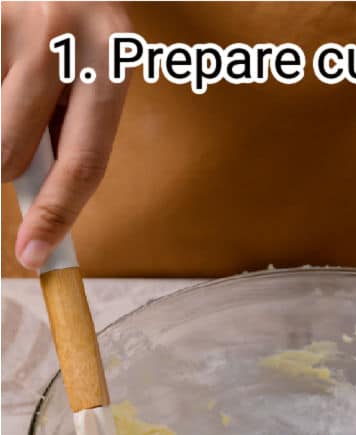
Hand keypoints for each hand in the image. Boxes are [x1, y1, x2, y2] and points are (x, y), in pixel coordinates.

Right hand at [1, 1, 129, 269]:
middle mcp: (61, 33)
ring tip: (10, 78)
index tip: (32, 255)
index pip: (83, 162)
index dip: (56, 215)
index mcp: (110, 59)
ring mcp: (11, 14)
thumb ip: (66, 135)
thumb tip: (40, 213)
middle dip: (6, 160)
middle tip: (16, 123)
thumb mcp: (90, 73)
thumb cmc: (73, 28)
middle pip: (10, 151)